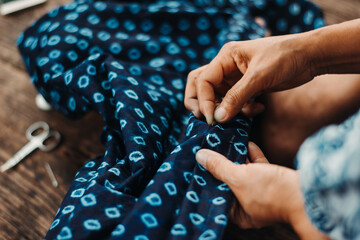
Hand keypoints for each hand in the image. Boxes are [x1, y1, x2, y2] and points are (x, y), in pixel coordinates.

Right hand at [185, 35, 313, 123]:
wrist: (310, 57)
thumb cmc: (285, 57)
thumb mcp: (259, 77)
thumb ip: (236, 97)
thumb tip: (218, 118)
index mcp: (225, 57)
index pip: (203, 80)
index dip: (203, 100)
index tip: (212, 118)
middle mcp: (226, 67)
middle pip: (201, 87)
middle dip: (203, 104)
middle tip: (210, 120)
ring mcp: (235, 79)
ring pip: (217, 98)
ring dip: (226, 110)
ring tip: (243, 114)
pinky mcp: (246, 88)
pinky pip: (234, 103)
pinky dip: (242, 110)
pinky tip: (258, 108)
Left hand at [195, 142, 329, 238]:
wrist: (309, 193)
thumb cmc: (272, 192)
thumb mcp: (240, 177)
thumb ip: (219, 166)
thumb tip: (200, 156)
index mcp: (239, 212)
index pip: (218, 193)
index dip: (208, 178)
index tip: (199, 164)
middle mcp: (249, 205)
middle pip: (231, 182)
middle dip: (222, 165)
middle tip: (210, 150)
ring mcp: (263, 193)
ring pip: (245, 173)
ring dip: (238, 157)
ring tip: (226, 143)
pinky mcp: (274, 182)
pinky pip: (259, 168)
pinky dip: (253, 156)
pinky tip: (247, 143)